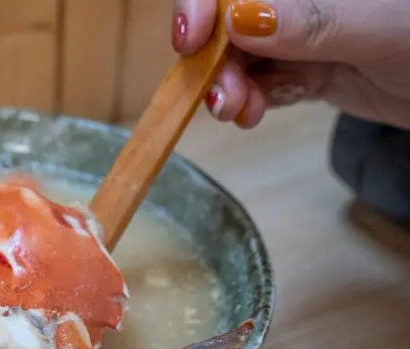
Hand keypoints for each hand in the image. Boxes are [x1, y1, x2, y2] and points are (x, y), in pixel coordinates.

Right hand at [172, 0, 409, 128]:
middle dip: (215, 56)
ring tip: (237, 111)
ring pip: (242, 53)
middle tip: (218, 97)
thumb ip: (314, 21)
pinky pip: (265, 80)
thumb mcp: (382, 28)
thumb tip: (239, 19)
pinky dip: (252, 99)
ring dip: (228, 84)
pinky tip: (253, 114)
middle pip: (231, 17)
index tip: (190, 38)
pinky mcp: (309, 66)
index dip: (204, 1)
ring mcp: (305, 31)